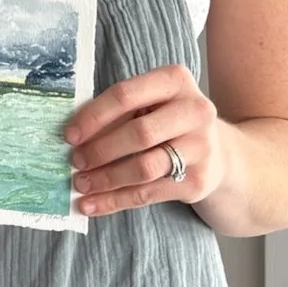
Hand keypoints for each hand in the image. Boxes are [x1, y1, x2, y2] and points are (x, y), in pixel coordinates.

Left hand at [66, 64, 225, 214]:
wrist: (217, 152)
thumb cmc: (167, 119)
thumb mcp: (149, 102)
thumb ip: (118, 112)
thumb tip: (74, 138)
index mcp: (175, 80)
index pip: (126, 95)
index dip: (94, 116)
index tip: (70, 135)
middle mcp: (195, 111)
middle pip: (139, 133)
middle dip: (101, 149)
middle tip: (75, 161)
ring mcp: (201, 147)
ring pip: (145, 167)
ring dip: (107, 178)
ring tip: (81, 184)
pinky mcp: (199, 181)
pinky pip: (149, 193)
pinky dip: (115, 201)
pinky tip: (93, 205)